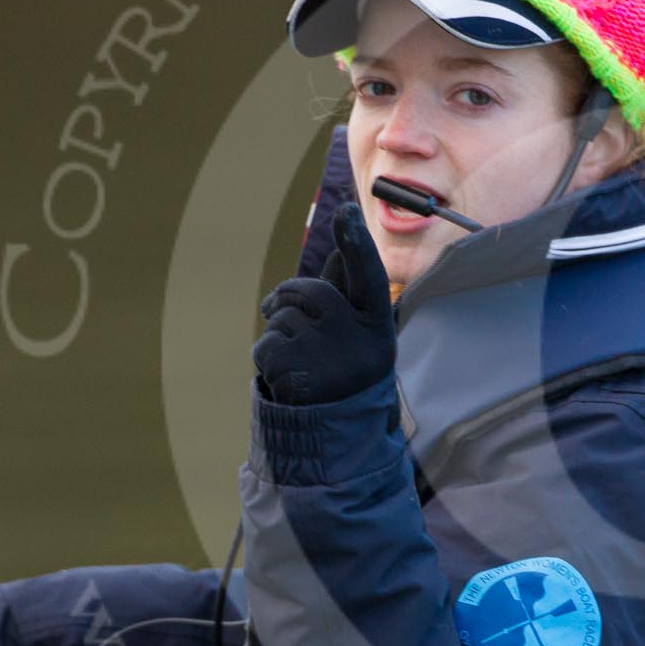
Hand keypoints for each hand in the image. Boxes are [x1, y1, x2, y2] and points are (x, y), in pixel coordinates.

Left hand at [253, 202, 395, 405]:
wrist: (334, 434)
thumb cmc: (345, 373)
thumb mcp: (356, 337)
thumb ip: (346, 296)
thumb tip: (338, 250)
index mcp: (377, 330)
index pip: (369, 278)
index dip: (357, 244)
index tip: (346, 212)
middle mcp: (358, 343)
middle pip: (312, 293)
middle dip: (289, 295)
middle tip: (278, 307)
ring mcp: (327, 360)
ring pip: (284, 317)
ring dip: (279, 330)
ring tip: (297, 357)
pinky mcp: (296, 375)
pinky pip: (267, 343)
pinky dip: (268, 355)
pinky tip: (285, 374)